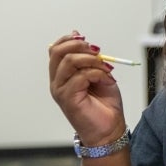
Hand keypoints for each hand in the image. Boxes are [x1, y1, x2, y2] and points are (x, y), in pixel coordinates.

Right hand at [48, 31, 125, 145]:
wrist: (109, 130)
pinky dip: (99, 74)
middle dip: (80, 46)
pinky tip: (108, 81)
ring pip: (69, 61)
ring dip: (92, 60)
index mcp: (62, 75)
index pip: (55, 49)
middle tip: (98, 52)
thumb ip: (89, 57)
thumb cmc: (104, 104)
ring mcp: (60, 90)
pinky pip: (81, 76)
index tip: (88, 40)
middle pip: (58, 51)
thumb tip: (78, 35)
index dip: (70, 39)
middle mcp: (57, 81)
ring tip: (106, 69)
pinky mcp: (67, 98)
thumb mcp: (99, 73)